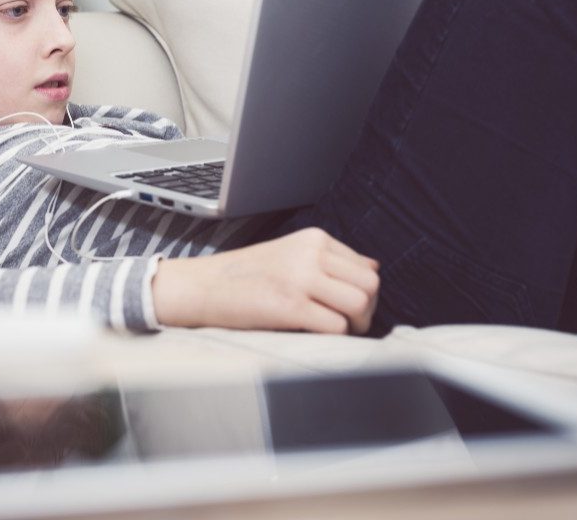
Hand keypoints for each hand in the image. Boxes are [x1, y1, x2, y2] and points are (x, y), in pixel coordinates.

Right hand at [151, 227, 379, 334]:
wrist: (203, 286)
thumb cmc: (246, 276)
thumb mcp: (290, 254)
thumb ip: (328, 261)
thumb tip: (372, 269)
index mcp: (314, 239)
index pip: (366, 267)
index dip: (364, 293)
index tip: (348, 307)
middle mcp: (311, 254)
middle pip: (370, 285)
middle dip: (367, 310)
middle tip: (349, 324)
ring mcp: (300, 278)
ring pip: (360, 303)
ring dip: (356, 325)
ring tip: (338, 332)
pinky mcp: (290, 306)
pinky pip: (336, 326)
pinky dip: (334, 337)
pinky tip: (316, 335)